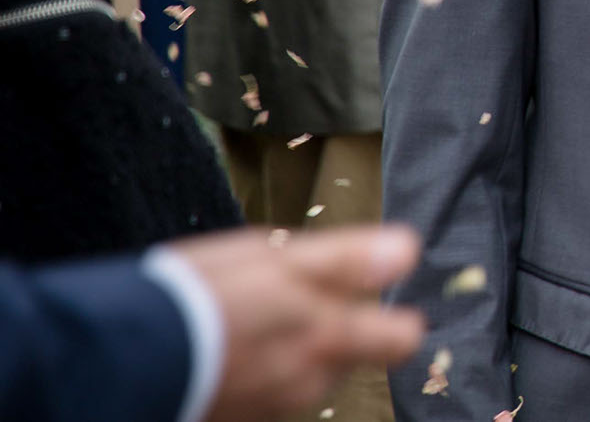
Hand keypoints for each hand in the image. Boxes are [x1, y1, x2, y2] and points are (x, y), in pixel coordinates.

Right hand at [167, 223, 424, 421]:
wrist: (117, 361)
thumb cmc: (195, 296)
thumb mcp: (272, 256)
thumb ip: (347, 258)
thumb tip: (407, 251)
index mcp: (327, 335)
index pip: (399, 338)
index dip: (393, 319)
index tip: (375, 300)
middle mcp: (307, 381)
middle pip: (346, 355)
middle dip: (331, 329)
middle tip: (284, 299)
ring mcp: (273, 408)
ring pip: (305, 375)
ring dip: (290, 352)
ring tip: (244, 322)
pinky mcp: (240, 421)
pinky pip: (267, 395)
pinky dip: (257, 375)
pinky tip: (224, 351)